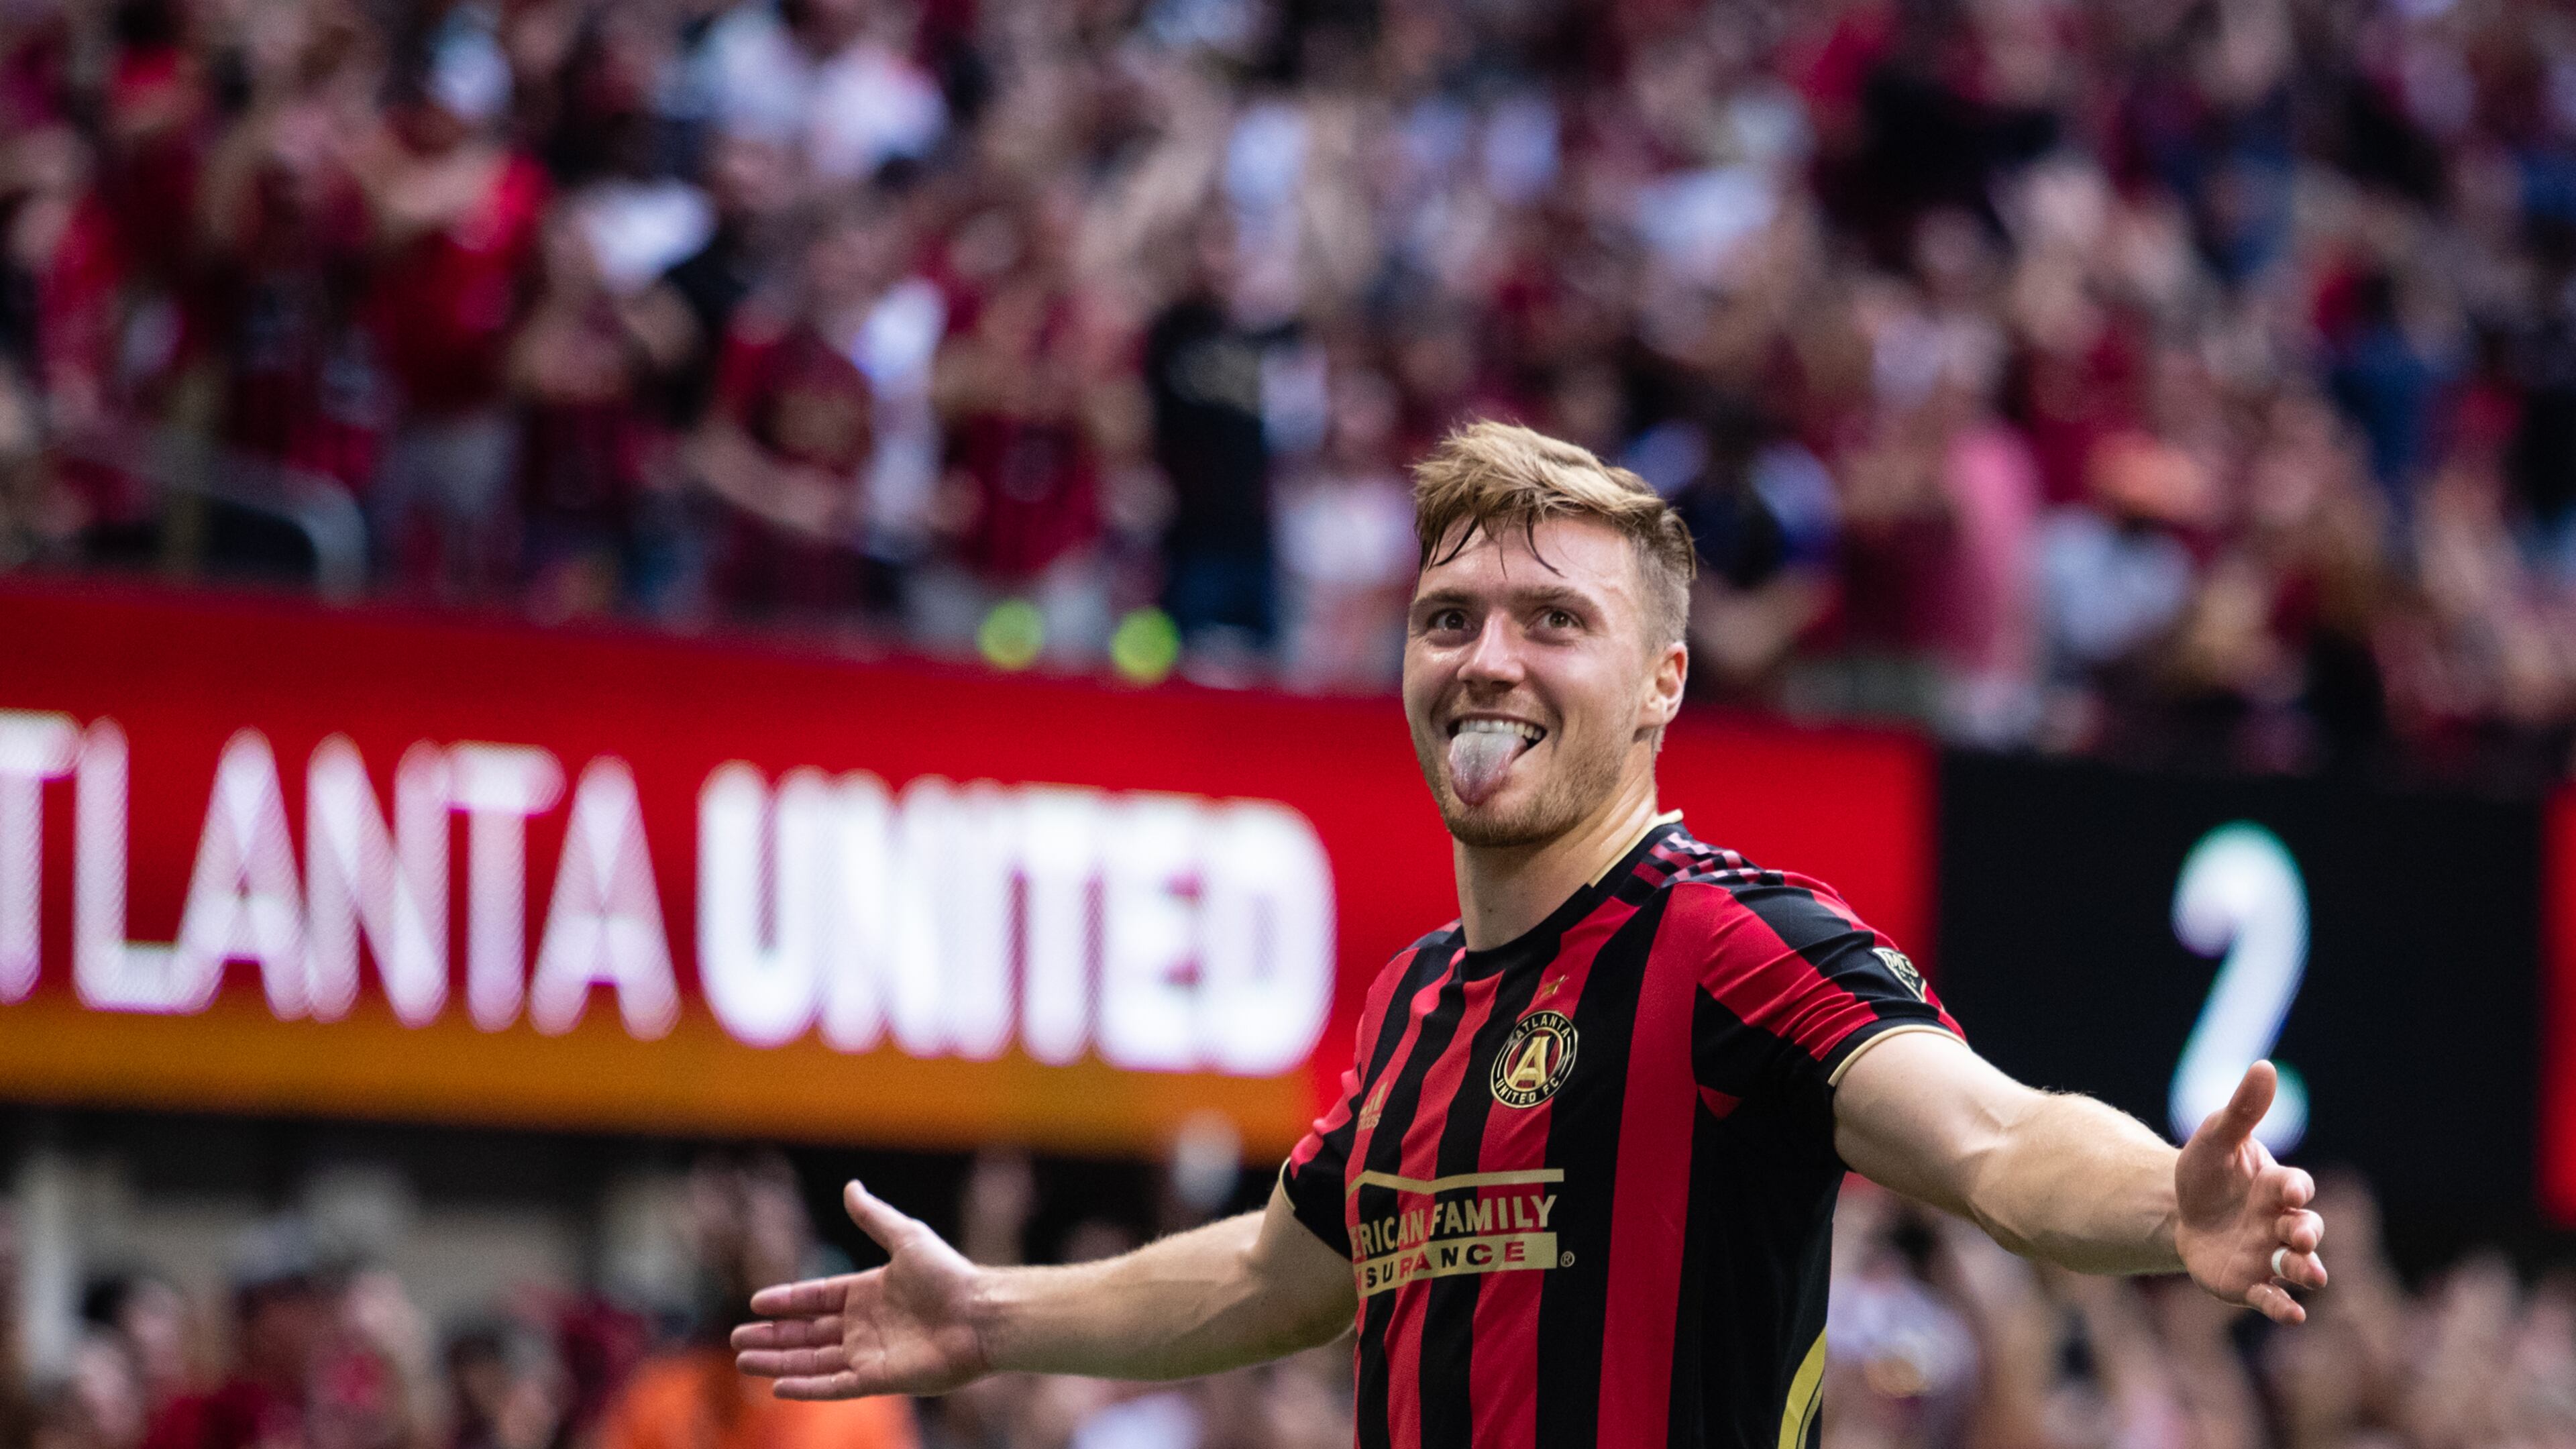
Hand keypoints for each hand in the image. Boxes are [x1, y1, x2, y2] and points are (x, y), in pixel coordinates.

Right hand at [731, 1181, 991, 1397]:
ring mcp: (869, 1354)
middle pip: (808, 1333)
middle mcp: (864, 1325)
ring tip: (744, 1361)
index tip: (757, 1302)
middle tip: (738, 1338)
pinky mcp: (878, 1379)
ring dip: (779, 1361)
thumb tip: (851, 1185)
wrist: (980, 1315)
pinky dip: (807, 1387)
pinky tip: (778, 1386)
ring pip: (813, 1360)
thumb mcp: (906, 1237)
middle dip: (773, 1336)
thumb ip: (874, 1217)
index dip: (787, 1301)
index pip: (817, 1298)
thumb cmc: (949, 1275)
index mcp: (868, 1292)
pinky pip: (834, 1386)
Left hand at [2173, 1062, 2327, 1323]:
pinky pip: (2272, 1297)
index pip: (2296, 1186)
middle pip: (2305, 1229)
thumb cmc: (2206, 1172)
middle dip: (2306, 1232)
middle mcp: (2280, 1223)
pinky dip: (2282, 1306)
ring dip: (2306, 1270)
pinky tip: (2289, 1314)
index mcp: (2276, 1186)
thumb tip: (2264, 1066)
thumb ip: (2242, 1109)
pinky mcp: (2251, 1283)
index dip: (2295, 1187)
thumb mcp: (2215, 1138)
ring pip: (2298, 1266)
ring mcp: (2269, 1255)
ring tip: (2311, 1275)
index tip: (2288, 1187)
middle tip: (2299, 1234)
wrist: (2180, 1212)